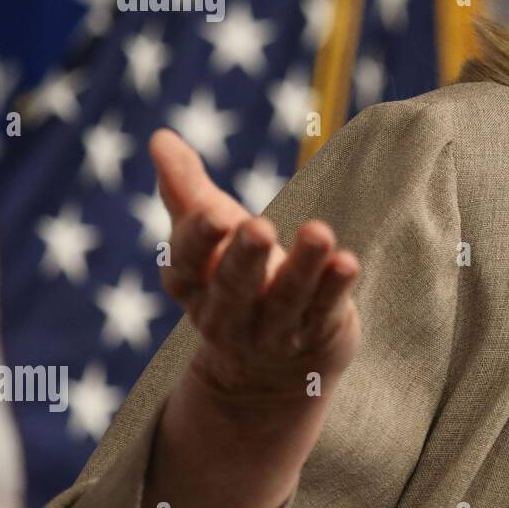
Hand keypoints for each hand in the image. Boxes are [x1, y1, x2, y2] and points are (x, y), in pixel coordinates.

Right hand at [148, 129, 360, 403]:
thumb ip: (186, 188)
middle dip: (246, 257)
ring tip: (319, 232)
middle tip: (260, 227)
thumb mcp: (209, 234)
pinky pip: (325, 310)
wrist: (268, 370)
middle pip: (235, 286)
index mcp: (193, 285)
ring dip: (303, 267)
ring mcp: (272, 329)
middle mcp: (227, 314)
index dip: (200, 239)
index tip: (215, 213)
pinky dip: (335, 288)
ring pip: (287, 299)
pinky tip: (347, 262)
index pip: (187, 264)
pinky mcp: (315, 332)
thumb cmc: (234, 277)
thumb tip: (160, 137)